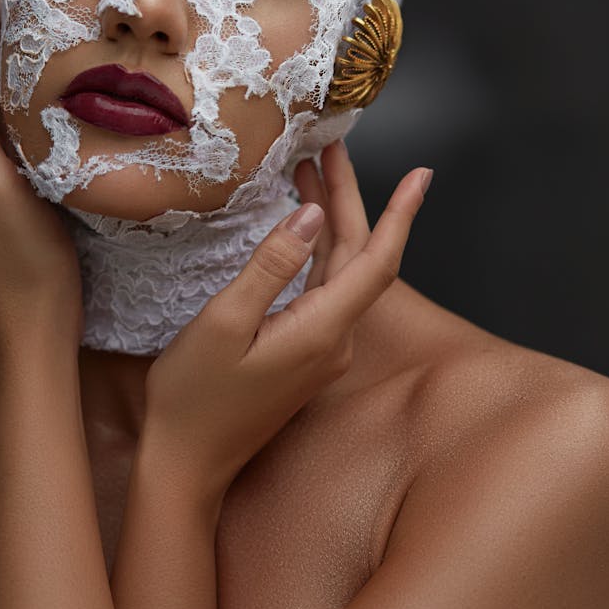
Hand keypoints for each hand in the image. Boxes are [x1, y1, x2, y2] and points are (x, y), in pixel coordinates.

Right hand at [143, 142, 431, 501]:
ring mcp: (321, 349)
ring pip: (339, 270)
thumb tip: (310, 215)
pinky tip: (299, 225)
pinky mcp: (303, 352)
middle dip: (349, 197)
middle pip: (358, 257)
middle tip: (331, 146)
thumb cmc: (195, 397)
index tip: (421, 175)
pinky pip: (320, 289)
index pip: (378, 261)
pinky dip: (314, 249)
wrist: (187, 463)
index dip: (402, 214)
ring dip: (329, 219)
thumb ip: (271, 267)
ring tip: (310, 169)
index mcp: (322, 330)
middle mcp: (334, 339)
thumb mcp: (224, 323)